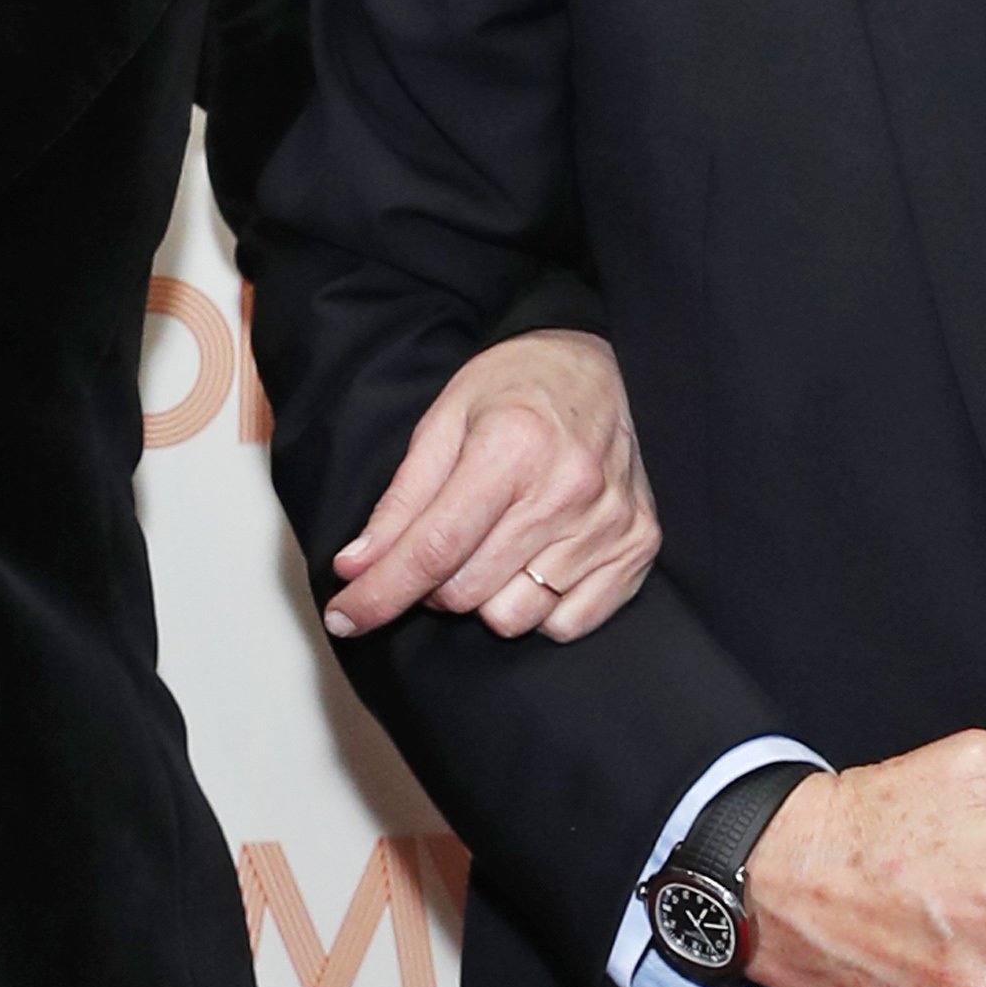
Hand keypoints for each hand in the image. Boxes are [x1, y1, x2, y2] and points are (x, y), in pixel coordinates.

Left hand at [319, 327, 659, 642]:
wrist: (592, 362)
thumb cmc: (512, 388)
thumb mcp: (442, 423)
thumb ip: (400, 501)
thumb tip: (355, 567)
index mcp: (512, 447)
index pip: (434, 548)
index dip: (381, 592)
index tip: (345, 618)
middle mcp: (568, 490)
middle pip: (468, 591)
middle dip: (433, 586)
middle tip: (439, 548)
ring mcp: (611, 522)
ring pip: (515, 617)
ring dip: (485, 597)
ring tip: (491, 548)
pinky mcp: (640, 545)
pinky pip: (569, 623)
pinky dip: (539, 609)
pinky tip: (533, 563)